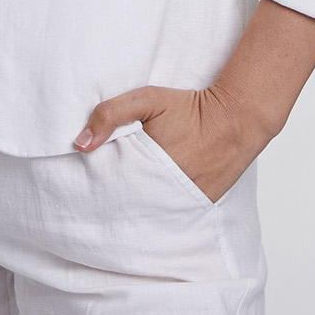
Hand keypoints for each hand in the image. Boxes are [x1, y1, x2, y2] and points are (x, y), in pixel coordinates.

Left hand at [72, 81, 275, 204]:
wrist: (235, 120)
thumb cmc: (189, 109)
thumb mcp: (147, 99)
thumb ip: (111, 114)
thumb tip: (80, 144)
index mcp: (142, 170)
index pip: (105, 187)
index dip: (92, 183)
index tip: (80, 182)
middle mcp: (159, 194)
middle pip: (122, 205)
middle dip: (108, 200)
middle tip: (93, 197)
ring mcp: (178, 204)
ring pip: (143, 214)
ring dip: (130, 208)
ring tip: (118, 201)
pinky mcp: (193, 208)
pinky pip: (166, 215)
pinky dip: (155, 211)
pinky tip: (144, 204)